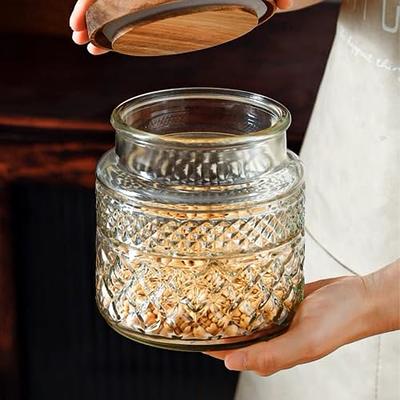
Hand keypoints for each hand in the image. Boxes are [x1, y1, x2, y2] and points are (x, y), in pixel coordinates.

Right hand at [69, 0, 294, 54]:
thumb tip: (281, 2)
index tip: (84, 16)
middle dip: (95, 9)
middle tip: (77, 35)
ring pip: (132, 3)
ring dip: (104, 21)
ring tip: (87, 42)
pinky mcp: (178, 8)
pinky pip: (146, 16)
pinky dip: (126, 27)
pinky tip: (113, 43)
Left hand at [205, 261, 399, 375]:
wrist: (360, 297)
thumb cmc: (339, 323)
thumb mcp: (305, 342)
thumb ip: (270, 355)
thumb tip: (230, 364)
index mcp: (273, 353)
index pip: (231, 352)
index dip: (208, 346)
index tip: (185, 334)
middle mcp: (272, 337)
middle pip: (234, 334)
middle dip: (212, 325)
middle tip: (189, 308)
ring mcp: (276, 318)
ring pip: (244, 316)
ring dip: (226, 308)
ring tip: (203, 294)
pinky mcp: (281, 301)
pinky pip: (257, 299)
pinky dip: (244, 294)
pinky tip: (231, 284)